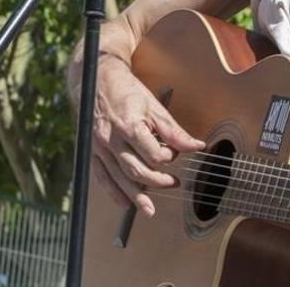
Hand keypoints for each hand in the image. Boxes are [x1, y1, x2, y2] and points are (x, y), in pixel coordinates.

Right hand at [90, 59, 204, 216]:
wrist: (97, 81)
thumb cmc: (128, 92)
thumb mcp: (155, 107)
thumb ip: (174, 131)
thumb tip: (197, 146)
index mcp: (129, 126)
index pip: (152, 153)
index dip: (168, 157)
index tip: (174, 153)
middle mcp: (111, 139)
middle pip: (136, 170)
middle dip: (157, 181)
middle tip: (174, 183)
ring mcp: (99, 147)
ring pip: (118, 178)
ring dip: (135, 196)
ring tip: (150, 209)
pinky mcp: (92, 152)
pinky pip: (102, 177)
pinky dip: (114, 192)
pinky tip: (125, 203)